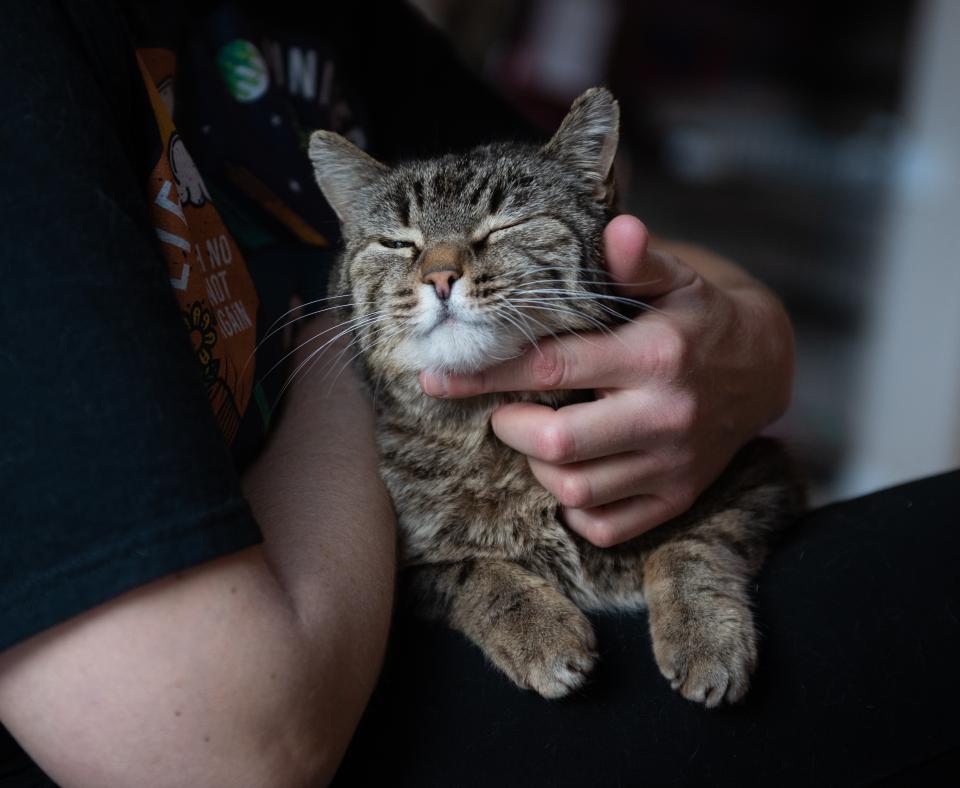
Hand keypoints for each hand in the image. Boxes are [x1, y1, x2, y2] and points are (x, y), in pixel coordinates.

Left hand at [420, 215, 793, 546]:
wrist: (763, 371)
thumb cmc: (700, 318)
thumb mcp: (678, 279)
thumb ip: (639, 260)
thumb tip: (617, 226)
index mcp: (655, 356)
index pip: (551, 367)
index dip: (485, 373)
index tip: (436, 376)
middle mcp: (664, 416)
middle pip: (556, 442)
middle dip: (509, 427)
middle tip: (502, 411)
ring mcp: (672, 466)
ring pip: (573, 488)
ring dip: (537, 465)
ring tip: (536, 437)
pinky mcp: (676, 500)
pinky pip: (603, 524)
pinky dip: (572, 504)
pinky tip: (569, 471)